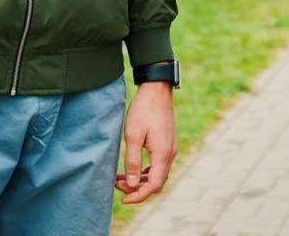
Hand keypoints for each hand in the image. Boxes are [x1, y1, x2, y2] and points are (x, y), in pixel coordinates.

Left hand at [116, 81, 175, 203]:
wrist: (156, 89)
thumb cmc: (143, 110)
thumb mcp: (133, 136)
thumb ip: (132, 162)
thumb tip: (132, 185)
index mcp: (163, 154)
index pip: (154, 185)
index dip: (139, 196)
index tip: (123, 199)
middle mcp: (170, 154)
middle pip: (157, 182)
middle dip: (138, 189)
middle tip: (118, 186)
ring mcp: (169, 148)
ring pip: (157, 174)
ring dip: (140, 180)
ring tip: (120, 178)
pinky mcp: (166, 143)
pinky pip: (158, 164)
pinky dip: (145, 171)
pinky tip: (131, 168)